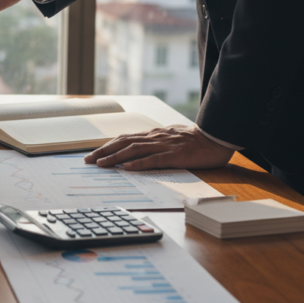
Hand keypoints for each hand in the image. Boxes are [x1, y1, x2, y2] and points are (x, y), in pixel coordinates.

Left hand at [83, 125, 234, 170]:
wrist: (216, 137)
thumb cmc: (195, 140)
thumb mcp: (170, 138)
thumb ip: (155, 143)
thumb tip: (139, 151)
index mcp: (153, 134)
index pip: (124, 139)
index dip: (107, 146)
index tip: (93, 154)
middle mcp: (155, 137)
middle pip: (123, 142)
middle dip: (104, 151)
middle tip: (87, 161)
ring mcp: (164, 145)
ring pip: (134, 150)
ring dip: (115, 157)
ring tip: (101, 164)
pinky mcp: (175, 155)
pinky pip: (154, 159)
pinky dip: (139, 163)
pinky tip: (128, 168)